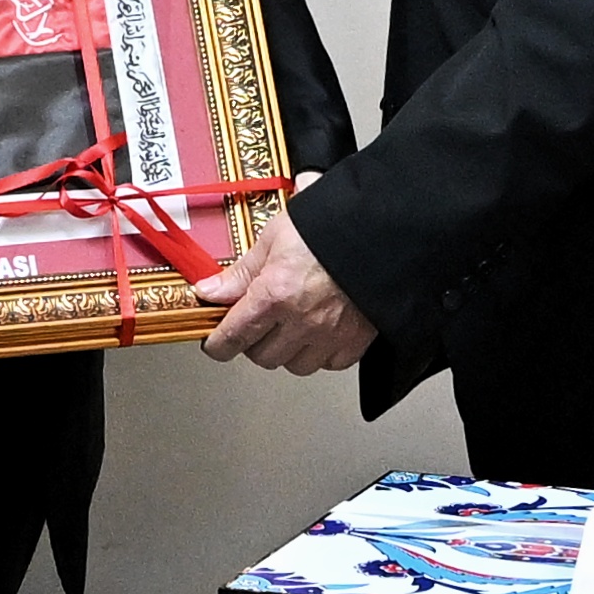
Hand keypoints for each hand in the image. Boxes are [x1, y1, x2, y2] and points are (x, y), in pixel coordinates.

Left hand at [192, 212, 371, 372]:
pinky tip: (318, 331)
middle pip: (261, 356)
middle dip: (253, 342)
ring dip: (286, 350)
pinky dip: (320, 353)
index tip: (215, 344)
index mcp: (276, 293)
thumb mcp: (274, 237)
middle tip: (257, 322)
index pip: (233, 336)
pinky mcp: (356, 342)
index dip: (218, 344)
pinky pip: (328, 364)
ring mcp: (330, 334)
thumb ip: (241, 272)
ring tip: (289, 325)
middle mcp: (301, 320)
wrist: (382, 232)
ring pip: (294, 365)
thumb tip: (210, 291)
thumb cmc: (331, 227)